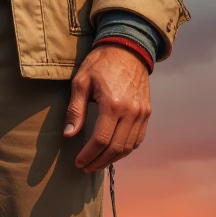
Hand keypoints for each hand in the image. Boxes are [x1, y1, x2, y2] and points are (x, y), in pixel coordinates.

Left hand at [63, 44, 150, 171]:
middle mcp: (131, 111)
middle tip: (86, 167)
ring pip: (128, 147)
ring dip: (112, 159)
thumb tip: (69, 134)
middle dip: (99, 162)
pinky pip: (138, 138)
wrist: (128, 49)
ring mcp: (141, 113)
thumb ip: (75, 110)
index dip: (88, 155)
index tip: (78, 162)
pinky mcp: (147, 112)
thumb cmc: (101, 64)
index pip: (101, 140)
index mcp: (113, 104)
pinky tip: (113, 152)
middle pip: (115, 148)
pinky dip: (126, 149)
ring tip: (97, 163)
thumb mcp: (81, 82)